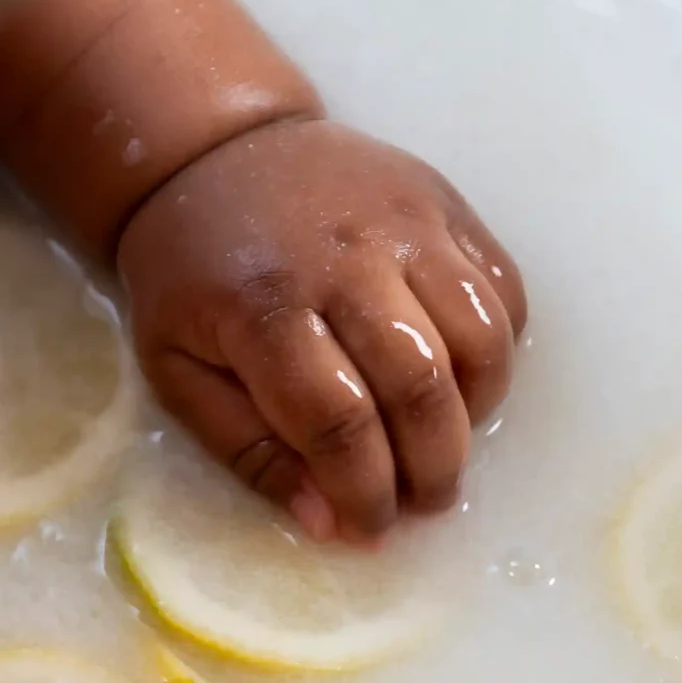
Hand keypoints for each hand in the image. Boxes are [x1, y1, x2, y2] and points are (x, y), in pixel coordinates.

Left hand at [117, 118, 527, 542]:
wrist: (214, 152)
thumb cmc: (190, 276)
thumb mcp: (178, 370)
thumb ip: (249, 450)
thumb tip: (329, 522)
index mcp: (263, 306)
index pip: (339, 422)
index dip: (365, 492)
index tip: (370, 530)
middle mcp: (344, 257)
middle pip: (421, 384)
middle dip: (433, 466)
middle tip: (425, 501)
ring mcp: (405, 222)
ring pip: (482, 335)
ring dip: (478, 410)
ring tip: (448, 439)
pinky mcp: (443, 202)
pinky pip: (503, 288)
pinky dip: (499, 348)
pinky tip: (462, 376)